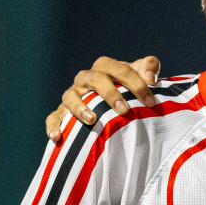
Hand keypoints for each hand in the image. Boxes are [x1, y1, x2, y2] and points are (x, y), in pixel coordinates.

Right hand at [46, 56, 162, 141]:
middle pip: (95, 79)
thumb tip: (151, 77)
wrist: (111, 102)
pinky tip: (57, 137)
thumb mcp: (139, 75)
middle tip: (124, 111)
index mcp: (105, 67)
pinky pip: (54, 117)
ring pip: (71, 96)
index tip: (151, 103)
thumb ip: (149, 67)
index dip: (137, 84)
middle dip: (111, 94)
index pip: (120, 70)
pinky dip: (54, 125)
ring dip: (80, 107)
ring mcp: (73, 94)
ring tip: (92, 120)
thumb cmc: (127, 88)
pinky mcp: (63, 112)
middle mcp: (86, 78)